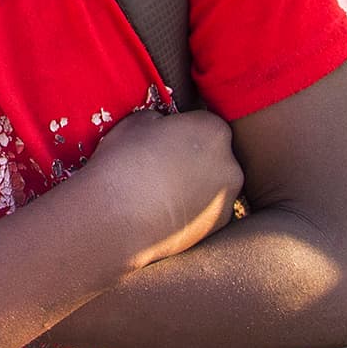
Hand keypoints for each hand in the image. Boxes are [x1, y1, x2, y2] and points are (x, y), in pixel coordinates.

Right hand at [81, 108, 241, 269]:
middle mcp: (230, 164)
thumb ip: (162, 121)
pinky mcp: (217, 226)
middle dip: (192, 156)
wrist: (116, 219)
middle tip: (161, 163)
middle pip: (213, 154)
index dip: (181, 128)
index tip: (163, 138)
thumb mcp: (137, 122)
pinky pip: (206, 209)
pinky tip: (164, 209)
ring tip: (160, 190)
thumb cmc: (124, 165)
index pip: (203, 122)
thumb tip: (163, 129)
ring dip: (193, 183)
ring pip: (211, 183)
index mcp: (213, 130)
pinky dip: (191, 208)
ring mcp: (226, 199)